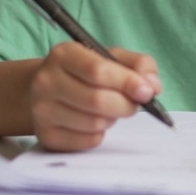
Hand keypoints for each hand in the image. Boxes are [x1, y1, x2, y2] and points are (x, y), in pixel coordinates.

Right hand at [29, 42, 161, 150]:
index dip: (127, 83)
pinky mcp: (46, 135)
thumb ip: (138, 64)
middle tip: (134, 103)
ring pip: (94, 123)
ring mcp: (42, 110)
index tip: (146, 91)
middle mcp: (46, 81)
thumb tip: (153, 86)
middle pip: (97, 100)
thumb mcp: (110, 57)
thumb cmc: (84, 72)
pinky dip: (100, 134)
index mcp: (64, 54)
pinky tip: (93, 122)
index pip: (98, 71)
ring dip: (112, 119)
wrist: (46, 89)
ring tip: (108, 109)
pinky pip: (88, 141)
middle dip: (125, 105)